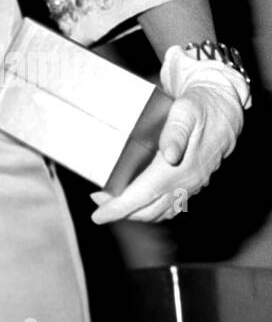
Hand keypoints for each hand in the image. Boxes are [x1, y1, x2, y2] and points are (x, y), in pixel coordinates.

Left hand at [90, 59, 243, 224]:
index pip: (145, 195)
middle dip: (120, 211)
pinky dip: (151, 209)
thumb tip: (170, 154)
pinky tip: (139, 202)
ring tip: (111, 201)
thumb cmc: (200, 106)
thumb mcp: (186, 111)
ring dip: (134, 212)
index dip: (120, 208)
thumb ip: (176, 132)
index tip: (99, 215)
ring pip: (159, 211)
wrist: (224, 108)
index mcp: (180, 167)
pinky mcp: (193, 183)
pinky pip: (171, 206)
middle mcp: (186, 182)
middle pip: (148, 209)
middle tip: (97, 200)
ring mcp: (191, 185)